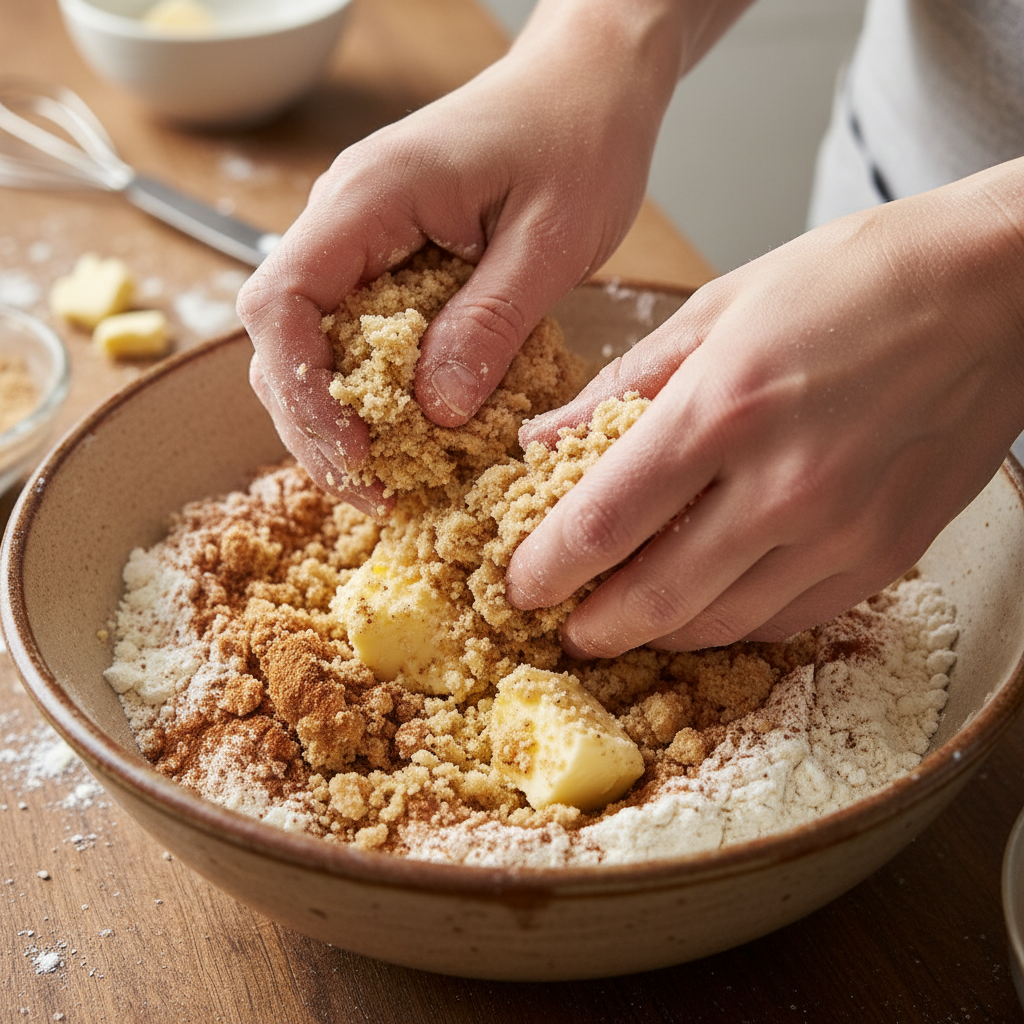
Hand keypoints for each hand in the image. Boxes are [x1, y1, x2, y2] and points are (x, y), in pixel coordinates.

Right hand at [236, 1, 685, 509]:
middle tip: (376, 493)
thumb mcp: (550, 241)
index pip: (281, 302)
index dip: (302, 390)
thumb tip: (435, 412)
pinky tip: (407, 433)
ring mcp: (360, 237)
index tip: (359, 453)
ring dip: (340, 417)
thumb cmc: (579, 137)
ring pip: (310, 342)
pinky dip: (371, 390)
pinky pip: (352, 332)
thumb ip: (490, 323)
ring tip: (388, 480)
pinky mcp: (386, 257)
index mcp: (369, 198)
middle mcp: (344, 216)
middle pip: (280, 338)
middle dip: (317, 426)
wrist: (587, 81)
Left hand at [507, 163, 1023, 654]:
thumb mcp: (717, 309)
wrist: (996, 289)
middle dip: (591, 625)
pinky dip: (729, 625)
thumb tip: (544, 441)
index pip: (603, 524)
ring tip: (624, 619)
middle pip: (653, 599)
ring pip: (719, 625)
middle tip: (563, 623)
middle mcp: (782, 485)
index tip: (520, 583)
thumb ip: (620, 386)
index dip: (545, 569)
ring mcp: (840, 532)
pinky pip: (785, 621)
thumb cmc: (853, 281)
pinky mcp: (884, 556)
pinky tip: (702, 606)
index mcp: (723, 409)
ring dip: (656, 633)